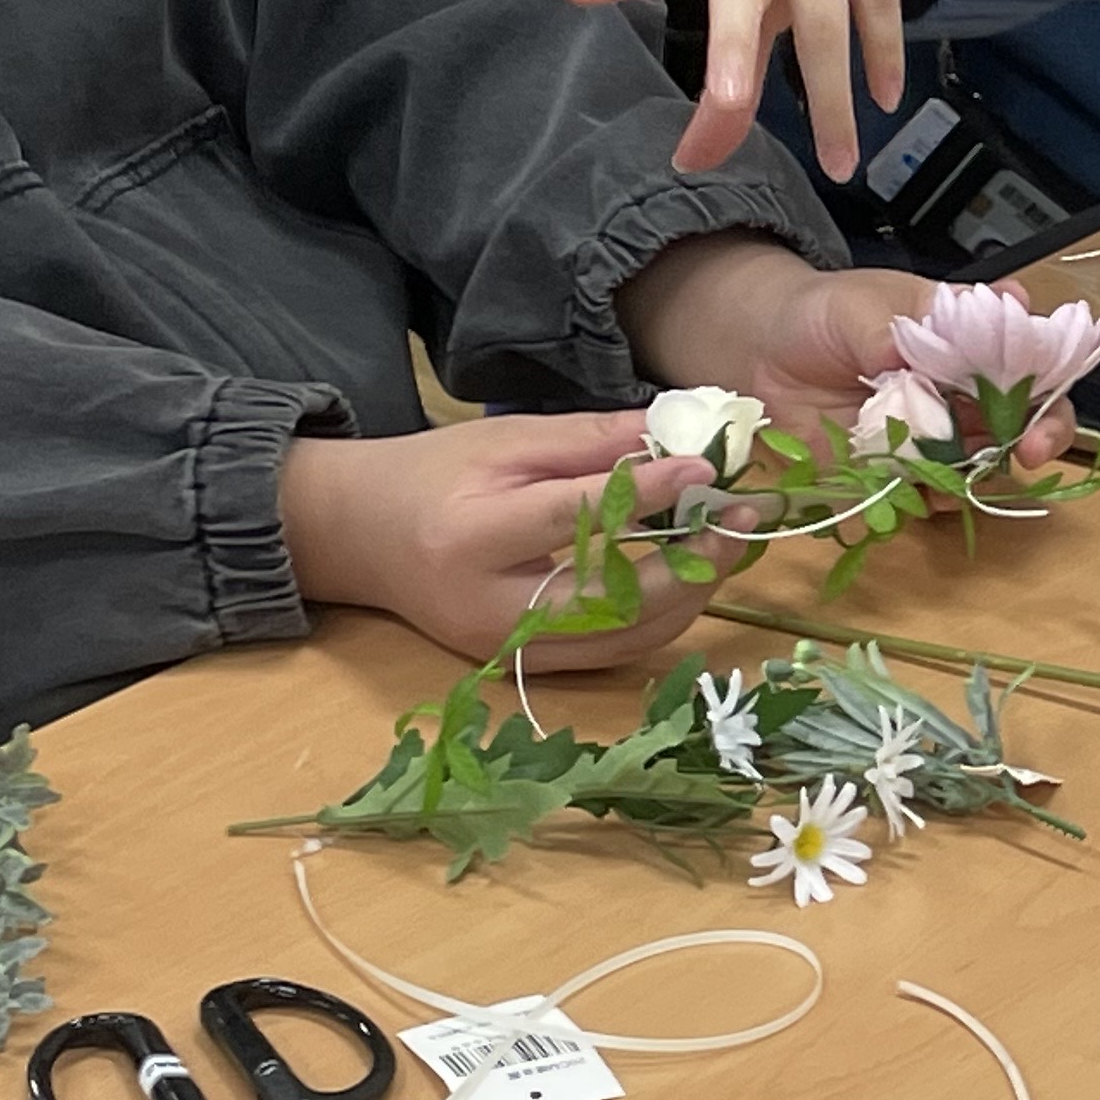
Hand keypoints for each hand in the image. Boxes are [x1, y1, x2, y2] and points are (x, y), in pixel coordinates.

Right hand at [280, 413, 738, 669]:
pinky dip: (660, 618)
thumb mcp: (504, 441)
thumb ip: (590, 440)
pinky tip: (692, 578)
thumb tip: (678, 431)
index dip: (647, 495)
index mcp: (469, 538)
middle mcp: (487, 608)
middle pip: (610, 599)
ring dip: (688, 594)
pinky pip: (610, 653)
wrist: (360, 536)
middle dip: (688, 562)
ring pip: (621, 638)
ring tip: (728, 544)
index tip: (707, 466)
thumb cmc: (432, 475)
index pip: (575, 519)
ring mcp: (504, 649)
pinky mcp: (520, 668)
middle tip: (739, 520)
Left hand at [617, 235, 1076, 465]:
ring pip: (980, 465)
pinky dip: (926, 502)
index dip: (1049, 391)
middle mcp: (964, 391)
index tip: (1042, 411)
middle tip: (1025, 453)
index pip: (1034, 364)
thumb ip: (893, 332)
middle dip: (1033, 440)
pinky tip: (914, 498)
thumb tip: (915, 361)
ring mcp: (934, 434)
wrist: (761, 350)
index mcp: (970, 340)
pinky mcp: (897, 470)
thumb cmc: (820, 313)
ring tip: (952, 480)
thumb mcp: (858, 306)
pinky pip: (925, 495)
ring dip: (977, 477)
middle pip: (1022, 421)